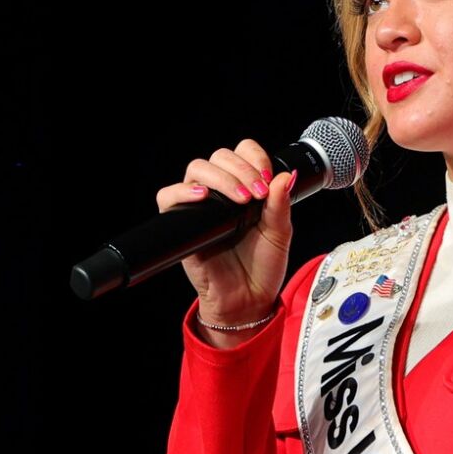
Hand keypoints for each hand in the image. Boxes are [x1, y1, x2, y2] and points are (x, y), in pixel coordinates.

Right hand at [154, 138, 296, 334]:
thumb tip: (284, 176)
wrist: (248, 300)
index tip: (267, 178)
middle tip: (257, 193)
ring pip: (196, 169)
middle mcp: (221, 193)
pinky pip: (168, 197)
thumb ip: (281, 205)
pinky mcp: (182, 224)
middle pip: (219, 156)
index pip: (242, 152)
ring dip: (220, 177)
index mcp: (244, 188)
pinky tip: (203, 197)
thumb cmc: (261, 267)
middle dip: (241, 169)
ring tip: (240, 199)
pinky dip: (182, 192)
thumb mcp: (279, 233)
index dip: (254, 157)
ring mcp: (200, 207)